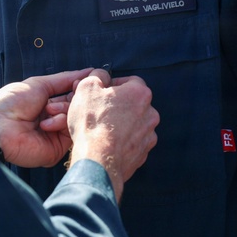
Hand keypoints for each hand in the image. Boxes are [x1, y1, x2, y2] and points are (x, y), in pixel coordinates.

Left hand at [0, 68, 94, 167]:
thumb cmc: (12, 102)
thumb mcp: (39, 84)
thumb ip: (64, 79)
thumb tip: (89, 71)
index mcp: (49, 105)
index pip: (73, 96)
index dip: (80, 87)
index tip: (88, 79)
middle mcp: (54, 120)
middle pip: (78, 107)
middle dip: (74, 98)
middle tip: (68, 93)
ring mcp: (56, 136)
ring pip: (76, 120)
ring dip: (64, 110)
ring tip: (48, 110)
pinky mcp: (57, 150)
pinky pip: (70, 134)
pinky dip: (61, 123)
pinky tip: (47, 123)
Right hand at [68, 70, 158, 202]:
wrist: (99, 160)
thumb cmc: (93, 122)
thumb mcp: (86, 88)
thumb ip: (97, 76)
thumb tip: (101, 76)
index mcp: (140, 93)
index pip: (130, 81)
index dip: (113, 85)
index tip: (101, 92)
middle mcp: (150, 113)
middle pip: (133, 103)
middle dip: (118, 105)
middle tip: (99, 110)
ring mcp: (149, 135)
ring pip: (134, 123)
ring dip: (121, 123)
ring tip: (102, 129)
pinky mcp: (143, 153)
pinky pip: (132, 141)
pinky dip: (122, 141)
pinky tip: (107, 142)